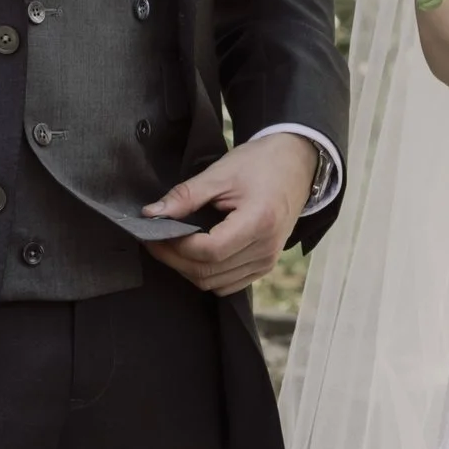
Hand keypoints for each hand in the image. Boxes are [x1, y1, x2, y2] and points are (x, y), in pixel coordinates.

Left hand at [145, 131, 316, 294]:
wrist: (296, 165)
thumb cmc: (260, 164)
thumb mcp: (220, 173)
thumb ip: (186, 196)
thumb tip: (151, 214)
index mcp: (259, 222)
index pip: (209, 251)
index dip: (177, 247)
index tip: (156, 232)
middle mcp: (266, 249)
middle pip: (209, 272)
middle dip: (175, 259)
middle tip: (156, 239)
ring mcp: (267, 261)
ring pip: (215, 284)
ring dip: (188, 269)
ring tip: (173, 246)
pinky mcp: (265, 265)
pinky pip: (228, 284)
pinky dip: (207, 275)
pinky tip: (195, 254)